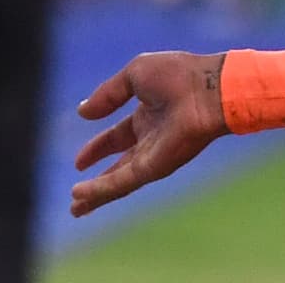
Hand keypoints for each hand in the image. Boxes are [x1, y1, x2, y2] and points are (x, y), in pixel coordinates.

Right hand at [71, 50, 228, 216]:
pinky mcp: (154, 168)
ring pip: (118, 181)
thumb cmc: (179, 75)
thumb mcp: (134, 76)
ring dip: (96, 195)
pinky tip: (82, 195)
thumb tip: (82, 112)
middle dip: (97, 182)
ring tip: (75, 208)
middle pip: (119, 167)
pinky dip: (101, 190)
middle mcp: (151, 141)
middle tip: (76, 195)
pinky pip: (122, 182)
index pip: (118, 137)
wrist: (208, 89)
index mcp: (148, 116)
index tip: (79, 161)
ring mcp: (154, 157)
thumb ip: (107, 95)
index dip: (98, 148)